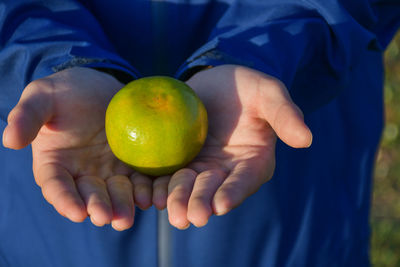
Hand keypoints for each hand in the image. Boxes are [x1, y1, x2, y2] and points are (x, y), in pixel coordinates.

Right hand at [2, 67, 147, 230]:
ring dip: (123, 206)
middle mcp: (83, 174)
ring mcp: (109, 172)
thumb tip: (9, 140)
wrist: (100, 87)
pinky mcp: (132, 166)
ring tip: (129, 215)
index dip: (65, 200)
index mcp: (56, 164)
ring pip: (117, 194)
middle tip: (107, 217)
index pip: (57, 186)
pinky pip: (140, 181)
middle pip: (90, 196)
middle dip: (98, 207)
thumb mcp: (44, 96)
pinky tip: (153, 197)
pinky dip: (146, 191)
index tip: (75, 212)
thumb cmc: (67, 91)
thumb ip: (28, 116)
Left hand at [151, 65, 312, 228]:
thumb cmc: (246, 87)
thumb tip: (307, 140)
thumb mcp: (267, 92)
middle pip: (213, 191)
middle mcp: (226, 172)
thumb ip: (285, 114)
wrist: (215, 81)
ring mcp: (200, 168)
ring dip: (178, 201)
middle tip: (190, 216)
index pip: (244, 181)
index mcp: (252, 162)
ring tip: (169, 210)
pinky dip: (159, 186)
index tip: (221, 203)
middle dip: (202, 204)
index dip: (234, 192)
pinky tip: (150, 194)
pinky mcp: (178, 161)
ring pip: (188, 189)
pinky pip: (167, 176)